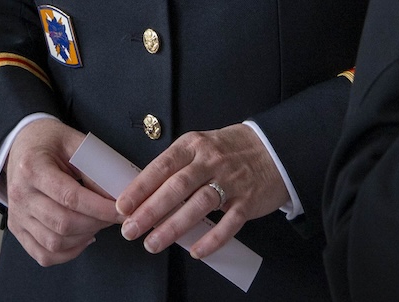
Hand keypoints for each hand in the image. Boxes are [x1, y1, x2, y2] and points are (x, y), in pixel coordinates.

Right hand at [3, 118, 118, 265]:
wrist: (20, 145)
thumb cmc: (51, 142)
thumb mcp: (74, 142)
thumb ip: (95, 167)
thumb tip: (118, 196)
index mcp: (32, 168)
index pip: (70, 197)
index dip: (100, 208)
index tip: (122, 211)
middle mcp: (19, 194)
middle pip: (63, 223)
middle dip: (96, 223)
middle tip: (113, 215)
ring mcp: (16, 215)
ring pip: (54, 242)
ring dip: (84, 237)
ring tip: (98, 223)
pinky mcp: (17, 229)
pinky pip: (44, 254)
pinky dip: (68, 252)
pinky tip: (82, 237)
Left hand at [115, 124, 288, 258]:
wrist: (276, 149)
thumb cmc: (230, 150)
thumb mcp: (201, 146)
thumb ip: (177, 166)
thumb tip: (144, 192)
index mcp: (194, 145)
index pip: (162, 166)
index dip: (141, 186)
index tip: (123, 205)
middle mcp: (211, 161)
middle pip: (176, 187)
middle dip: (151, 210)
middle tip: (131, 229)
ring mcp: (231, 181)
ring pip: (198, 205)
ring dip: (174, 227)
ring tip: (153, 243)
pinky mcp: (248, 201)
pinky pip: (228, 223)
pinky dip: (212, 239)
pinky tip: (196, 252)